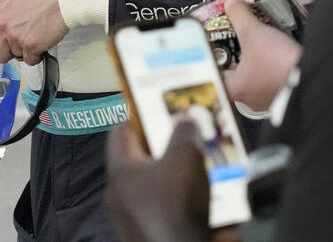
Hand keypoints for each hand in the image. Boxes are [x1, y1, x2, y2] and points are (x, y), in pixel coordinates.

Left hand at [0, 0, 67, 63]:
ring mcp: (16, 38)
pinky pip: (31, 60)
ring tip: (36, 37)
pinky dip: (37, 55)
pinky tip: (44, 42)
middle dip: (8, 51)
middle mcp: (3, 26)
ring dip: (25, 52)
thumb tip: (5, 19)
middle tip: (19, 44)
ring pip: (15, 56)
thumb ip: (7, 10)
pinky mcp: (31, 47)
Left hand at [106, 121, 211, 241]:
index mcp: (121, 171)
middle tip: (193, 127)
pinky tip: (212, 187)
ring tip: (209, 154)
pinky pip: (172, 205)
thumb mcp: (185, 158)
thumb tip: (185, 117)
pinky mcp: (156, 232)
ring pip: (161, 181)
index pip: (121, 131)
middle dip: (170, 141)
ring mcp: (139, 216)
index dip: (141, 113)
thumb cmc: (176, 207)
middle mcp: (123, 194)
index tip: (164, 104)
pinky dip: (190, 194)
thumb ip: (185, 132)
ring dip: (184, 168)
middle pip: (144, 157)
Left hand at [223, 0, 301, 111]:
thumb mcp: (253, 33)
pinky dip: (276, 70)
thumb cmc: (279, 66)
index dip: (214, 66)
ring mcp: (270, 99)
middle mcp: (252, 99)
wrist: (313, 78)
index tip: (215, 54)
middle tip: (239, 46)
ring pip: (258, 82)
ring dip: (259, 67)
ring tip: (261, 49)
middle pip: (237, 80)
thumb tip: (231, 4)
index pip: (216, 81)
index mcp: (236, 89)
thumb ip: (239, 16)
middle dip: (239, 62)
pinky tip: (279, 58)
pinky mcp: (287, 96)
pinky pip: (276, 82)